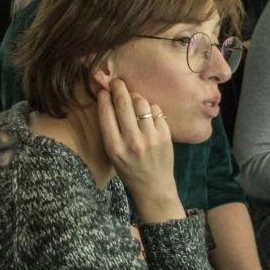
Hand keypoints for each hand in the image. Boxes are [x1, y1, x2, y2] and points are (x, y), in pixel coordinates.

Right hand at [97, 79, 181, 222]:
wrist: (154, 187)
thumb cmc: (129, 169)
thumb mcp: (113, 153)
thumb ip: (110, 128)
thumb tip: (107, 97)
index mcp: (114, 147)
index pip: (106, 112)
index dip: (104, 96)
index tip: (104, 89)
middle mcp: (132, 141)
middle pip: (123, 102)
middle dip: (118, 87)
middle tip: (117, 82)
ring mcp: (150, 138)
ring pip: (141, 102)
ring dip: (136, 97)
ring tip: (134, 100)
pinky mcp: (165, 135)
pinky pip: (156, 110)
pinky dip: (151, 108)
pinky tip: (148, 114)